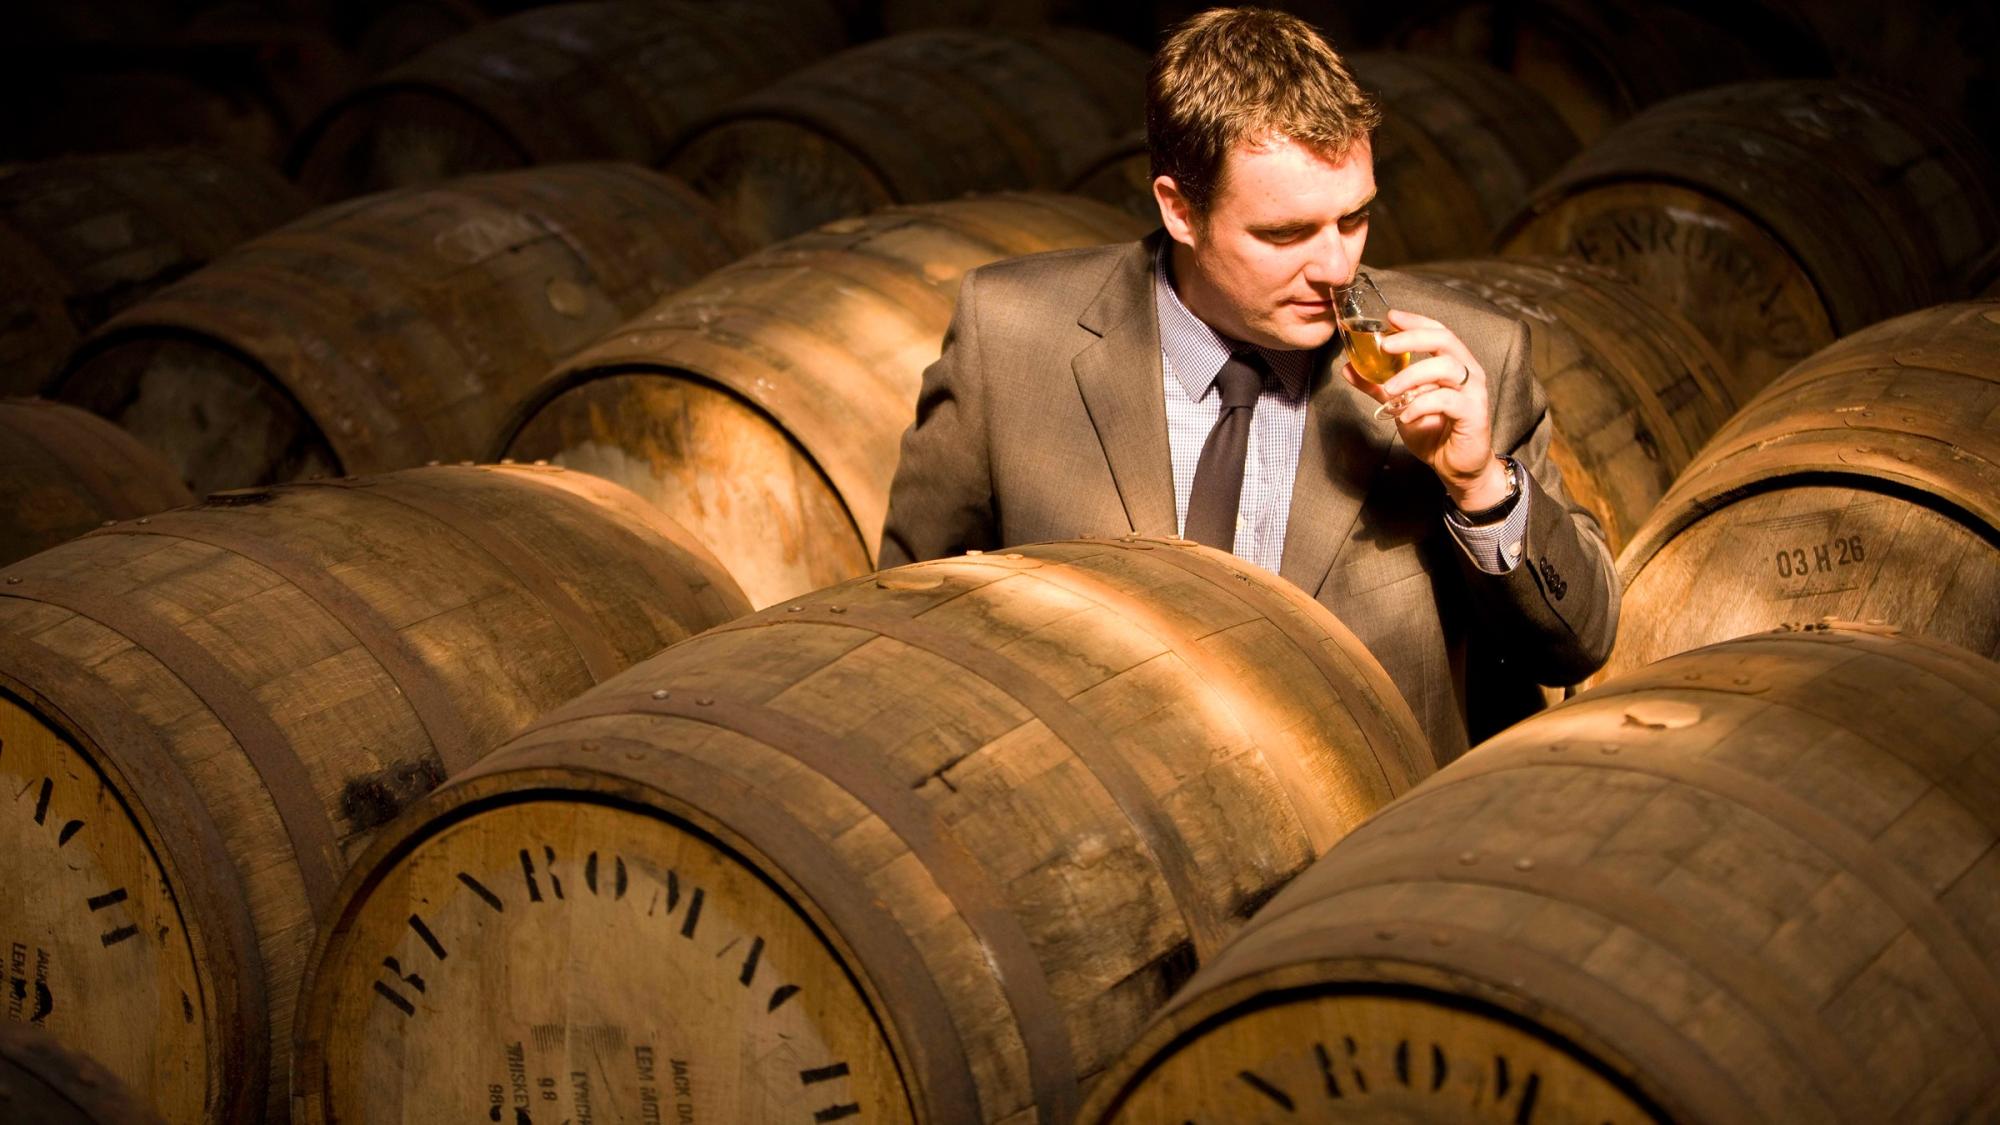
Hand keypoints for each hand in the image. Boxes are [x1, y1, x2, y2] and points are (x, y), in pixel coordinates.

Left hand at [1340, 308, 1508, 509]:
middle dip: (1411, 338)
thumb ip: (1377, 385)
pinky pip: (1446, 400)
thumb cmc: (1434, 431)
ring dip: (1411, 376)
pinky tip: (1405, 416)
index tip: (1390, 316)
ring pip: (1445, 367)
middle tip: (1384, 345)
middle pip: (1443, 340)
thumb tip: (1349, 368)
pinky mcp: (1474, 413)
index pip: (1437, 331)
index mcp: (1452, 363)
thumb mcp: (1400, 404)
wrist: (1455, 466)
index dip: (1415, 321)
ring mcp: (1473, 391)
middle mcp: (1467, 371)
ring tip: (1389, 391)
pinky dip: (1420, 405)